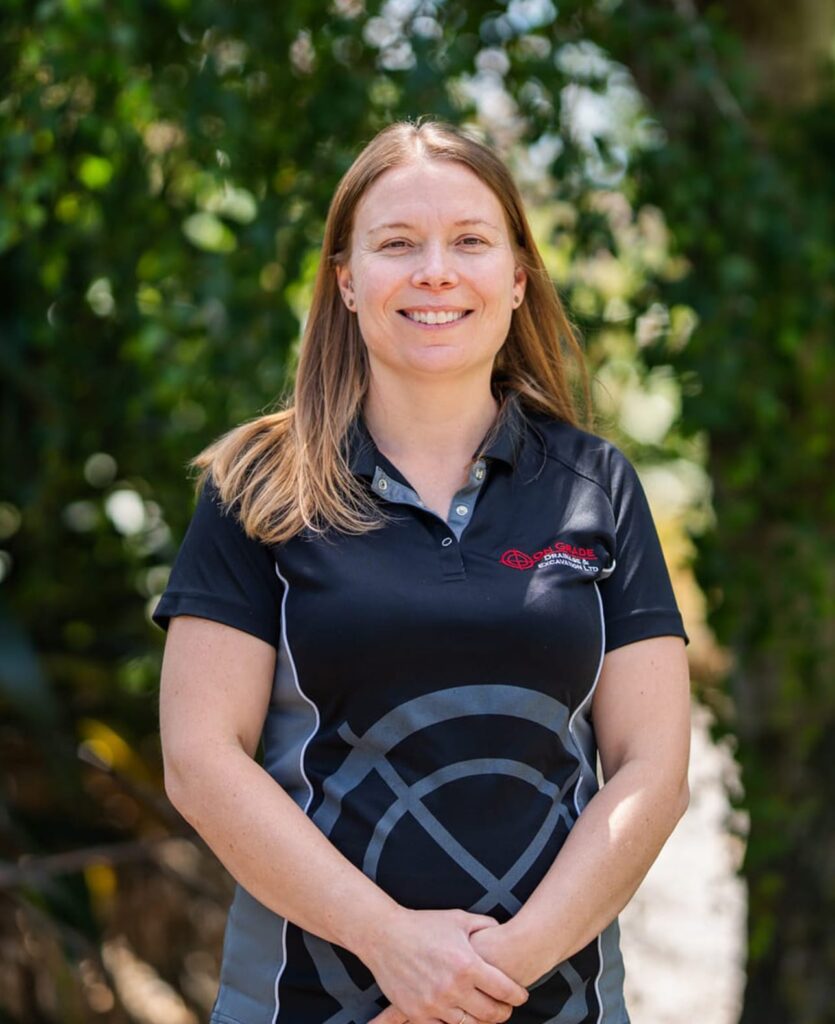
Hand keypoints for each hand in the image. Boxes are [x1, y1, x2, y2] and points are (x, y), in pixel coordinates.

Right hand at [362, 908, 528, 1023]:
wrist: (385, 935)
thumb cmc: (424, 925)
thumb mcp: (459, 919)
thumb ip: (485, 926)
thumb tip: (503, 933)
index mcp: (467, 964)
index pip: (505, 989)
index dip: (518, 995)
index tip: (521, 995)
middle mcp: (454, 987)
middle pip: (491, 1013)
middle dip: (504, 1012)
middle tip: (505, 1007)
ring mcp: (435, 1004)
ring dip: (481, 1020)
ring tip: (484, 1012)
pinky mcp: (418, 1013)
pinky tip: (460, 1015)